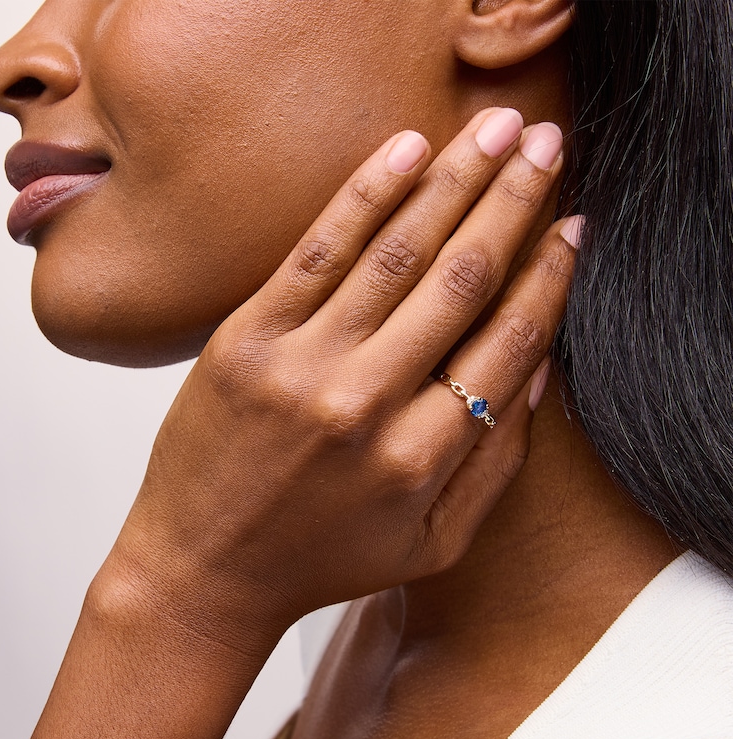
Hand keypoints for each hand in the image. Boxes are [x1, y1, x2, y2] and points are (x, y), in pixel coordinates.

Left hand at [122, 108, 580, 638]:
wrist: (203, 569)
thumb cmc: (321, 558)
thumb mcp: (431, 541)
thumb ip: (496, 462)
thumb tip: (537, 366)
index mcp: (422, 459)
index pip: (509, 342)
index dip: (550, 277)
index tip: (574, 227)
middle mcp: (367, 405)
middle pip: (462, 280)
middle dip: (513, 202)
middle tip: (544, 144)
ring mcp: (302, 365)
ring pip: (397, 252)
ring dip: (454, 181)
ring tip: (494, 129)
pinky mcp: (246, 339)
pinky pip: (317, 250)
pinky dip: (366, 195)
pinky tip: (406, 151)